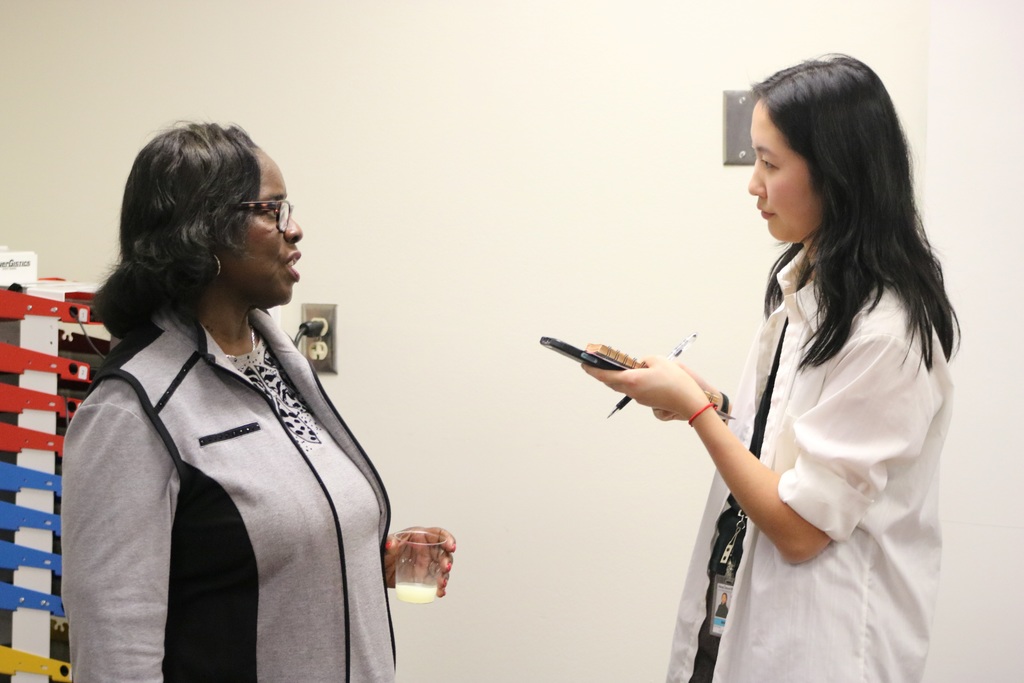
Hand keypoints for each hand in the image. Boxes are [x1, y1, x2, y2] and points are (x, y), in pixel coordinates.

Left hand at [384, 526, 456, 597]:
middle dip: (447, 560)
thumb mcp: (384, 546)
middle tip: (445, 568)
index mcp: (420, 537)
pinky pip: (436, 581)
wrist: (377, 570)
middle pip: (443, 553)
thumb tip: (391, 543)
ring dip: (445, 576)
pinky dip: (440, 587)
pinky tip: (440, 592)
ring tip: (441, 584)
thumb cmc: (383, 553)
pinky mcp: (425, 577)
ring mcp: (427, 564)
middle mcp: (426, 549)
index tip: (451, 547)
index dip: (447, 539)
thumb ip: (389, 543)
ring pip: (442, 568)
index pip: (438, 534)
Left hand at [582, 356, 709, 421]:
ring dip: (621, 378)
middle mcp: (633, 392)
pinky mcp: (648, 402)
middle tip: (598, 365)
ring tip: (619, 368)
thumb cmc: (676, 381)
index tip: (584, 365)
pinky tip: (642, 377)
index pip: (605, 375)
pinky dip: (634, 383)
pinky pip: (636, 391)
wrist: (690, 402)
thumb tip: (640, 365)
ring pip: (625, 387)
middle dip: (605, 374)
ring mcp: (640, 399)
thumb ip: (645, 360)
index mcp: (631, 380)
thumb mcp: (659, 361)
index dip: (592, 370)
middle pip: (613, 383)